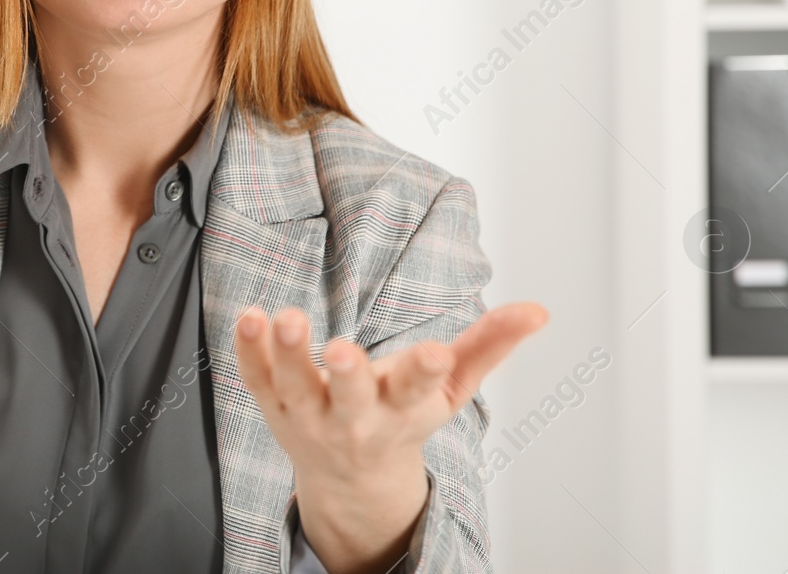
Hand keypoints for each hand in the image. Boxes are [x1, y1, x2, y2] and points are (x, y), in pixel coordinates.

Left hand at [233, 301, 547, 572]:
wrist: (351, 476)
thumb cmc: (402, 417)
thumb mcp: (452, 389)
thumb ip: (489, 345)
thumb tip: (538, 310)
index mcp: (403, 409)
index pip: (418, 390)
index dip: (426, 371)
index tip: (431, 352)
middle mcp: (355, 417)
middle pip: (351, 398)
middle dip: (348, 375)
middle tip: (341, 351)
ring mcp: (309, 413)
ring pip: (296, 387)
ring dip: (289, 354)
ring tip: (285, 319)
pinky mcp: (274, 404)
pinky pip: (257, 379)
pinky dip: (248, 351)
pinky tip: (249, 318)